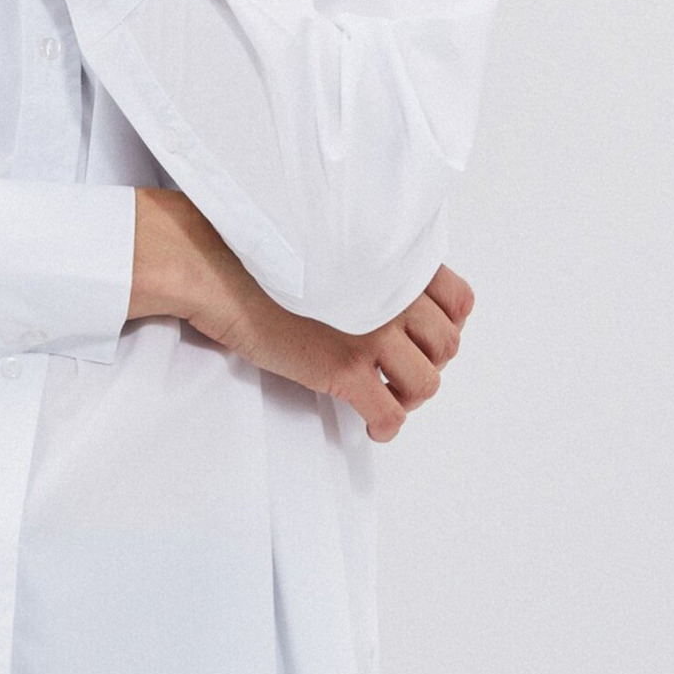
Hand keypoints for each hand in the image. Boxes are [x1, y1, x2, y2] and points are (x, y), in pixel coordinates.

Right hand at [139, 188, 472, 442]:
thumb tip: (376, 295)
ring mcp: (373, 333)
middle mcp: (393, 295)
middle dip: (428, 362)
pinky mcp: (344, 369)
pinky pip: (390, 414)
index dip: (447, 325)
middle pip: (447, 345)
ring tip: (387, 397)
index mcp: (391, 261)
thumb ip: (364, 265)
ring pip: (427, 383)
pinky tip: (372, 427)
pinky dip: (386, 426)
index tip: (426, 336)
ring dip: (409, 395)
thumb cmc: (254, 252)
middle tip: (400, 369)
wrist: (214, 268)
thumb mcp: (326, 245)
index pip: (459, 300)